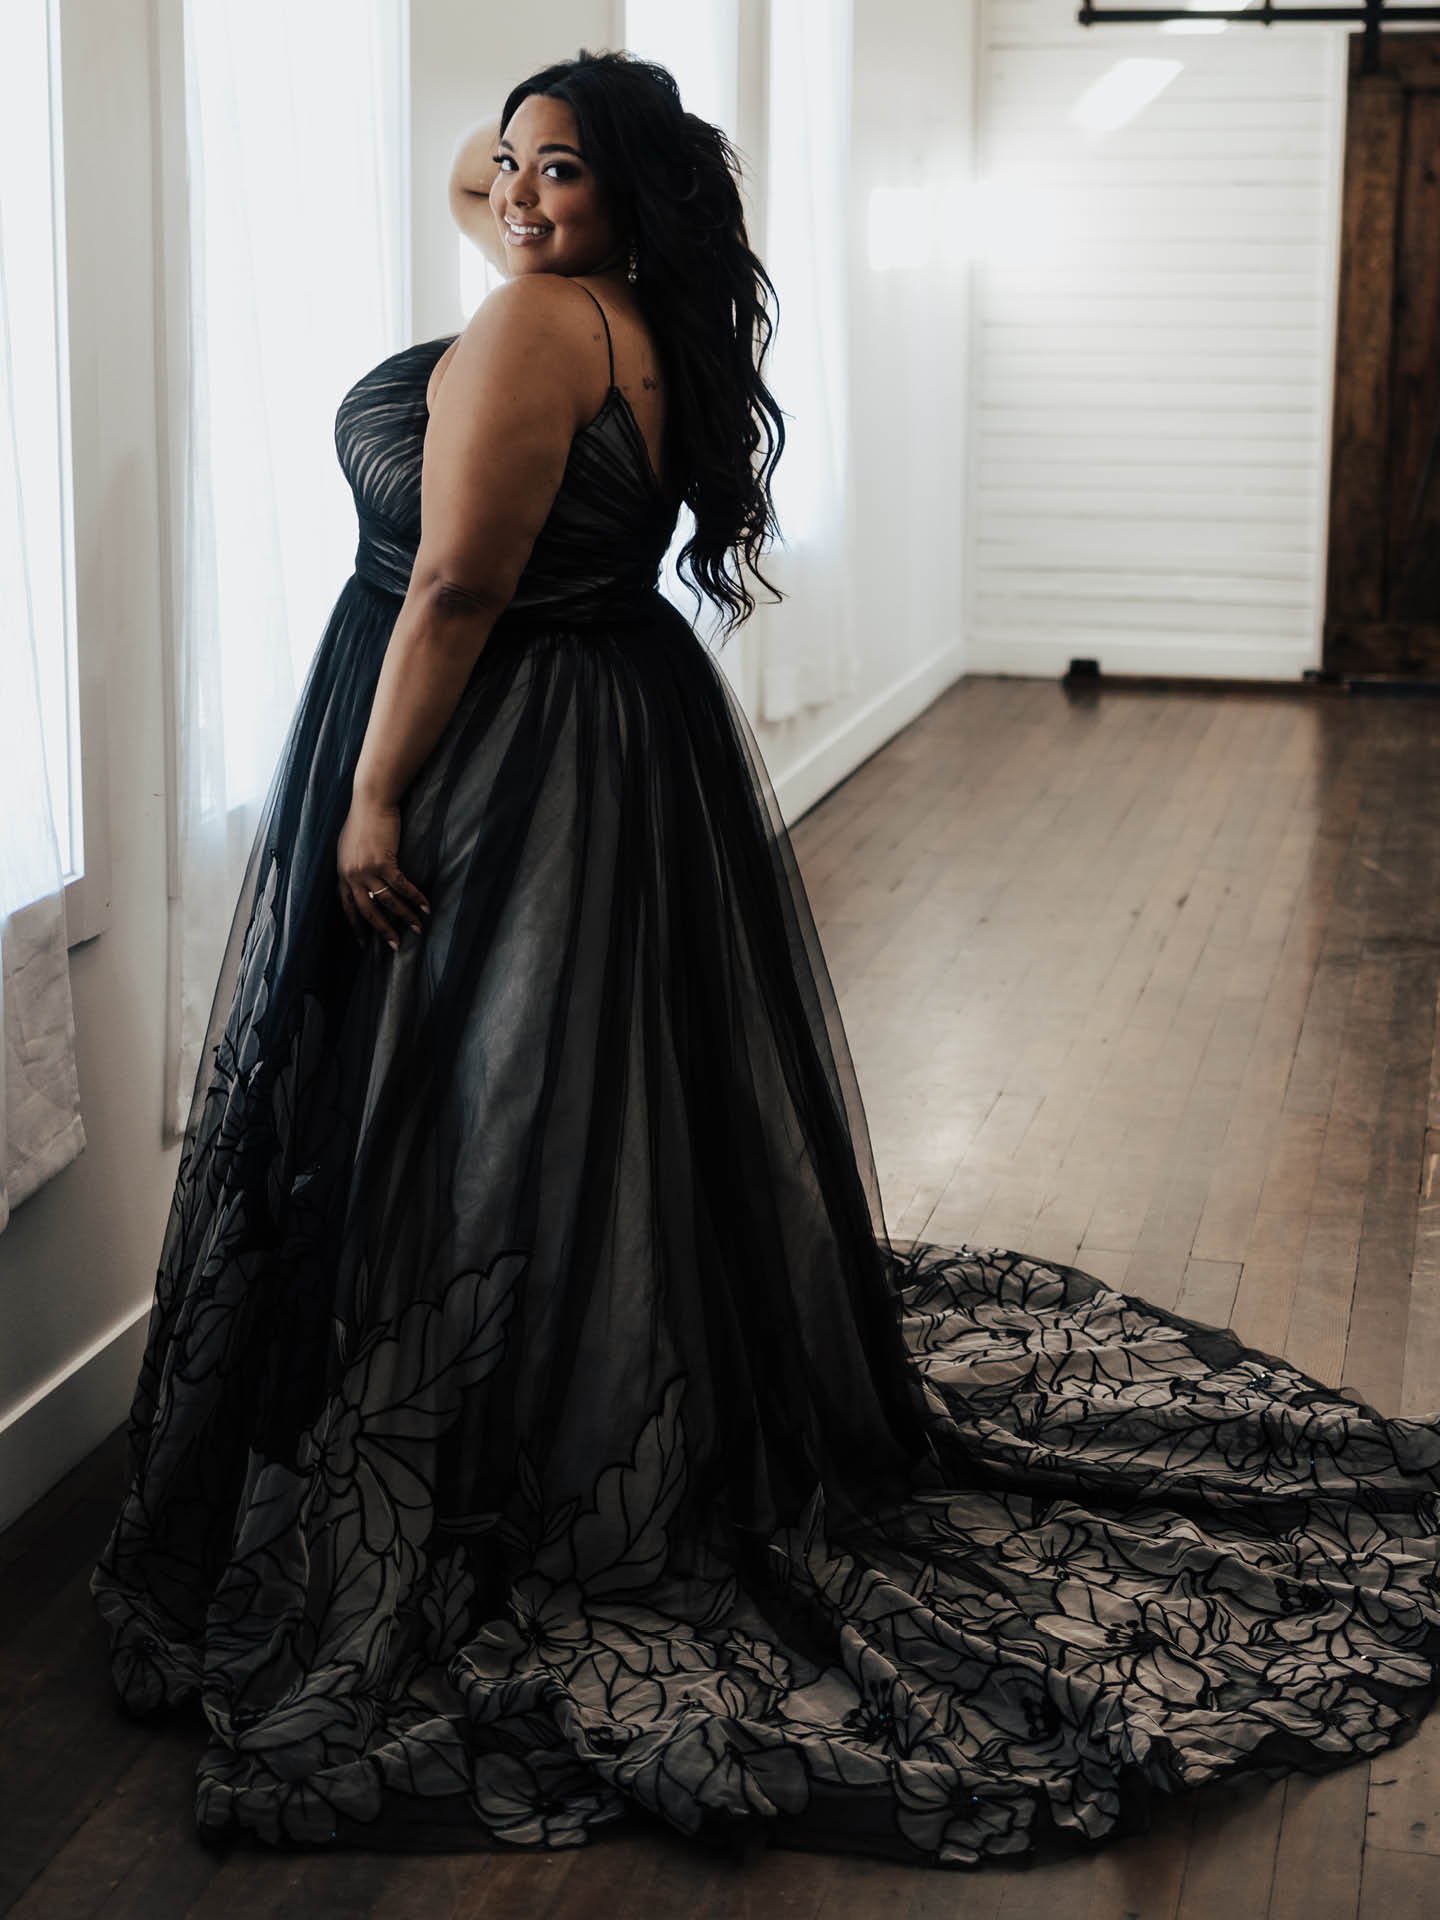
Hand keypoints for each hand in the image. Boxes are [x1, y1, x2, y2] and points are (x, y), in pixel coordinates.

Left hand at [336, 792, 429, 951]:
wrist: (370, 801)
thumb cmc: (362, 819)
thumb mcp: (349, 845)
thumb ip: (352, 865)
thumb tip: (359, 878)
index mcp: (342, 873)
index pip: (348, 906)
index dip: (356, 925)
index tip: (364, 942)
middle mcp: (351, 875)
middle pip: (367, 911)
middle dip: (382, 930)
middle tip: (394, 945)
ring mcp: (367, 870)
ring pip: (387, 902)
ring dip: (404, 917)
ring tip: (417, 929)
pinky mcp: (384, 862)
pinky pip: (402, 887)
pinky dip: (415, 898)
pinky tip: (426, 907)